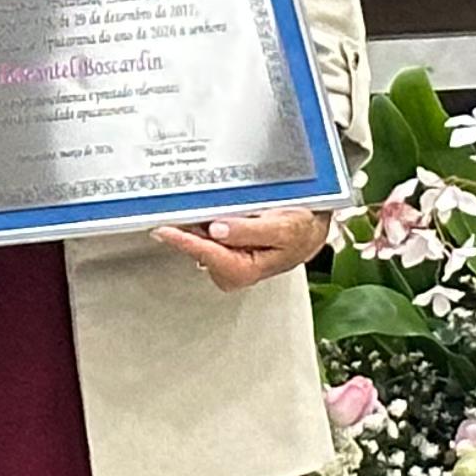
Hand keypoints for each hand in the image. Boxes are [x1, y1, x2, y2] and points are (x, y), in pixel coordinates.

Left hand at [158, 206, 328, 290]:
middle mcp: (231, 268)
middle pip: (197, 247)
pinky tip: (200, 210)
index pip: (206, 253)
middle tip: (170, 209)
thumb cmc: (301, 231)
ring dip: (191, 223)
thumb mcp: (282, 228)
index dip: (184, 240)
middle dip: (184, 229)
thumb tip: (218, 230)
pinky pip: (205, 234)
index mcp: (243, 269)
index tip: (164, 230)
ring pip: (199, 239)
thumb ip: (249, 230)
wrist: (311, 229)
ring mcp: (226, 259)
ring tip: (184, 205)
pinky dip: (200, 221)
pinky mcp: (224, 248)